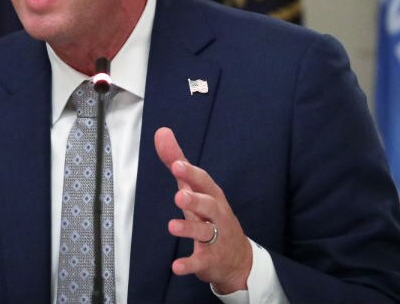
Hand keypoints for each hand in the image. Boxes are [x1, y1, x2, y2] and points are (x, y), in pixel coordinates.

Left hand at [154, 127, 251, 293]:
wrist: (238, 258)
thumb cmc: (211, 215)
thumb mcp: (194, 188)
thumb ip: (177, 161)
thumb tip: (161, 132)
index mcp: (212, 195)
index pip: (203, 182)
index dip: (191, 173)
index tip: (176, 164)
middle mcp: (217, 215)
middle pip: (209, 205)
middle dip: (195, 200)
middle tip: (179, 195)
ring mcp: (215, 238)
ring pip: (205, 232)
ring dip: (189, 228)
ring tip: (172, 226)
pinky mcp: (210, 260)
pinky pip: (200, 262)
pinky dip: (189, 265)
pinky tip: (175, 267)